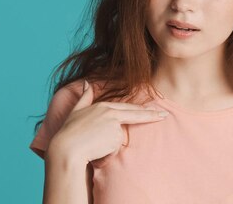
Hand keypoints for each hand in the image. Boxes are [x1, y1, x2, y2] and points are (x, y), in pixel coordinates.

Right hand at [48, 80, 168, 162]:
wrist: (67, 148)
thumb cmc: (69, 132)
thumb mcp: (76, 111)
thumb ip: (84, 97)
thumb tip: (85, 83)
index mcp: (104, 105)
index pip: (128, 108)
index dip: (143, 110)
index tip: (155, 110)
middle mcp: (111, 112)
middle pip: (136, 114)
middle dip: (152, 115)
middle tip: (165, 115)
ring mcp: (115, 123)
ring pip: (121, 136)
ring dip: (111, 144)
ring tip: (96, 145)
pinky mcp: (116, 135)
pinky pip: (117, 146)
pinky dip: (110, 150)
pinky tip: (99, 150)